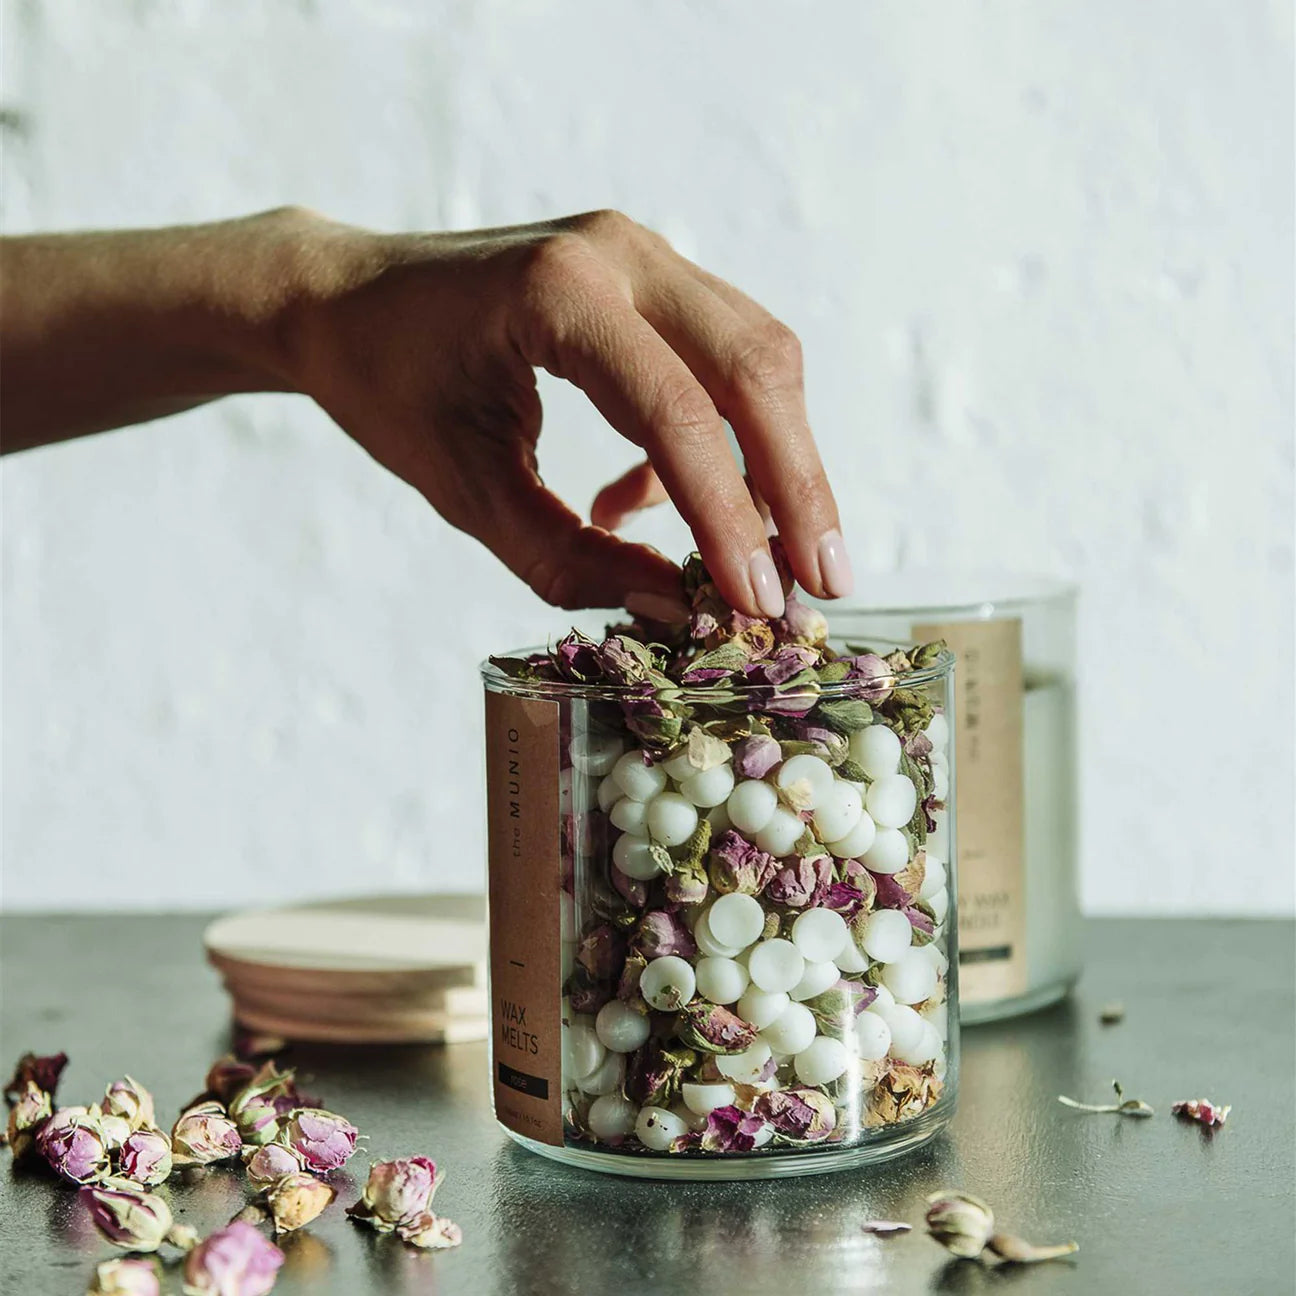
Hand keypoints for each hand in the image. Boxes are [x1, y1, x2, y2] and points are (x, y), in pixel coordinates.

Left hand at [282, 208, 851, 618]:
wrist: (344, 298)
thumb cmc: (387, 386)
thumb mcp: (465, 488)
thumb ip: (567, 555)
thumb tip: (675, 606)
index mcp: (558, 292)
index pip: (675, 411)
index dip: (728, 516)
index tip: (759, 604)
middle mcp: (619, 254)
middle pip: (754, 367)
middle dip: (798, 485)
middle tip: (824, 582)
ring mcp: (642, 257)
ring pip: (755, 359)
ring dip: (776, 463)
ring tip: (775, 559)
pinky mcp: (649, 281)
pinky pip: (716, 363)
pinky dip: (711, 443)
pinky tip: (647, 504)